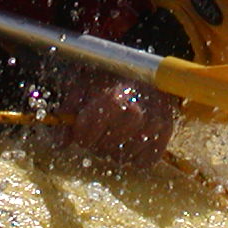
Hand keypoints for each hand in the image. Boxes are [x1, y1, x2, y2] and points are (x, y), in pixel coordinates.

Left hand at [56, 66, 178, 166]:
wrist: (143, 66)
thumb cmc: (110, 75)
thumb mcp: (83, 86)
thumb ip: (69, 112)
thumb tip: (60, 143)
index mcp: (112, 100)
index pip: (86, 138)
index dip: (81, 135)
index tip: (82, 128)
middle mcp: (136, 113)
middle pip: (103, 149)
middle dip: (97, 142)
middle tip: (101, 127)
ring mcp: (153, 124)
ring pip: (123, 157)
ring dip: (116, 149)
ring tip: (117, 129)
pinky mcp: (166, 131)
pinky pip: (146, 161)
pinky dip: (137, 155)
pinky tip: (133, 138)